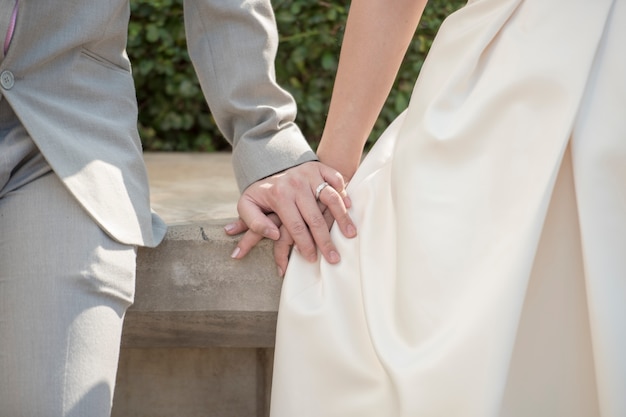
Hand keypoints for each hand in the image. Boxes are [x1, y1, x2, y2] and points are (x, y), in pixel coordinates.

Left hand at [225, 161, 356, 267]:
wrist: (268, 165)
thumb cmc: (260, 192)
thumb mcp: (246, 205)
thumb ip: (253, 222)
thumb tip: (273, 235)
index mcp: (279, 195)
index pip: (295, 226)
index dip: (305, 245)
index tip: (312, 259)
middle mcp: (296, 184)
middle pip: (315, 218)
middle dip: (325, 241)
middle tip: (334, 259)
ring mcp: (310, 174)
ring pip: (330, 198)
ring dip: (342, 218)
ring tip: (351, 235)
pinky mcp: (320, 167)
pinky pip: (336, 179)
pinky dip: (344, 192)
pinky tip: (350, 208)